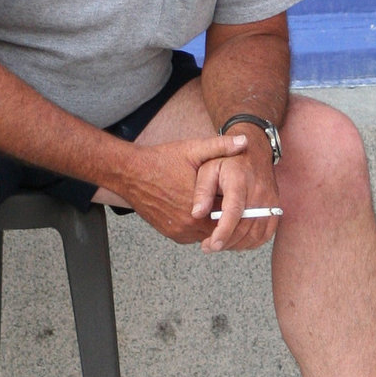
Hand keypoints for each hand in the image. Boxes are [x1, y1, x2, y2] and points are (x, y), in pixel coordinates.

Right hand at [118, 133, 247, 243]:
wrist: (130, 173)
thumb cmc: (160, 161)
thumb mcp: (192, 149)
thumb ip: (220, 146)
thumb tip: (244, 141)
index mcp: (199, 203)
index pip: (231, 213)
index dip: (240, 205)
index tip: (246, 197)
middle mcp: (189, 222)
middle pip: (220, 226)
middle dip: (227, 216)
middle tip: (233, 202)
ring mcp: (179, 231)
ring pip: (207, 232)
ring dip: (213, 222)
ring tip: (218, 205)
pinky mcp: (171, 234)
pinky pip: (193, 235)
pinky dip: (199, 226)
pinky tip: (201, 210)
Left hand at [197, 130, 280, 253]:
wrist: (254, 150)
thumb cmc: (227, 160)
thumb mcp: (208, 168)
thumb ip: (202, 190)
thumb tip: (196, 214)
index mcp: (239, 180)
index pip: (234, 211)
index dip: (223, 231)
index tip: (211, 245)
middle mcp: (258, 192)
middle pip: (244, 227)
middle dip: (225, 242)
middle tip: (207, 247)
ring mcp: (270, 201)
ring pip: (255, 234)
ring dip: (236, 244)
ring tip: (219, 244)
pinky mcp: (275, 208)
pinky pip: (266, 233)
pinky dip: (251, 242)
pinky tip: (236, 241)